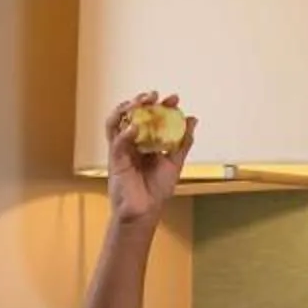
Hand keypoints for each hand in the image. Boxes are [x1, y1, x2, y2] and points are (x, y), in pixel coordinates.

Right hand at [104, 90, 195, 224]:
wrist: (145, 211)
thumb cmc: (157, 190)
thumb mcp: (175, 162)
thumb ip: (183, 141)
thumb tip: (192, 119)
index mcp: (146, 141)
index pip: (151, 117)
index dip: (161, 106)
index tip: (173, 98)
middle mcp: (132, 143)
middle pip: (132, 115)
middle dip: (142, 101)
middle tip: (154, 95)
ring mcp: (122, 151)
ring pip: (117, 123)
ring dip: (126, 110)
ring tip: (139, 102)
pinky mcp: (115, 161)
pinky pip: (116, 142)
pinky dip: (124, 133)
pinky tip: (135, 127)